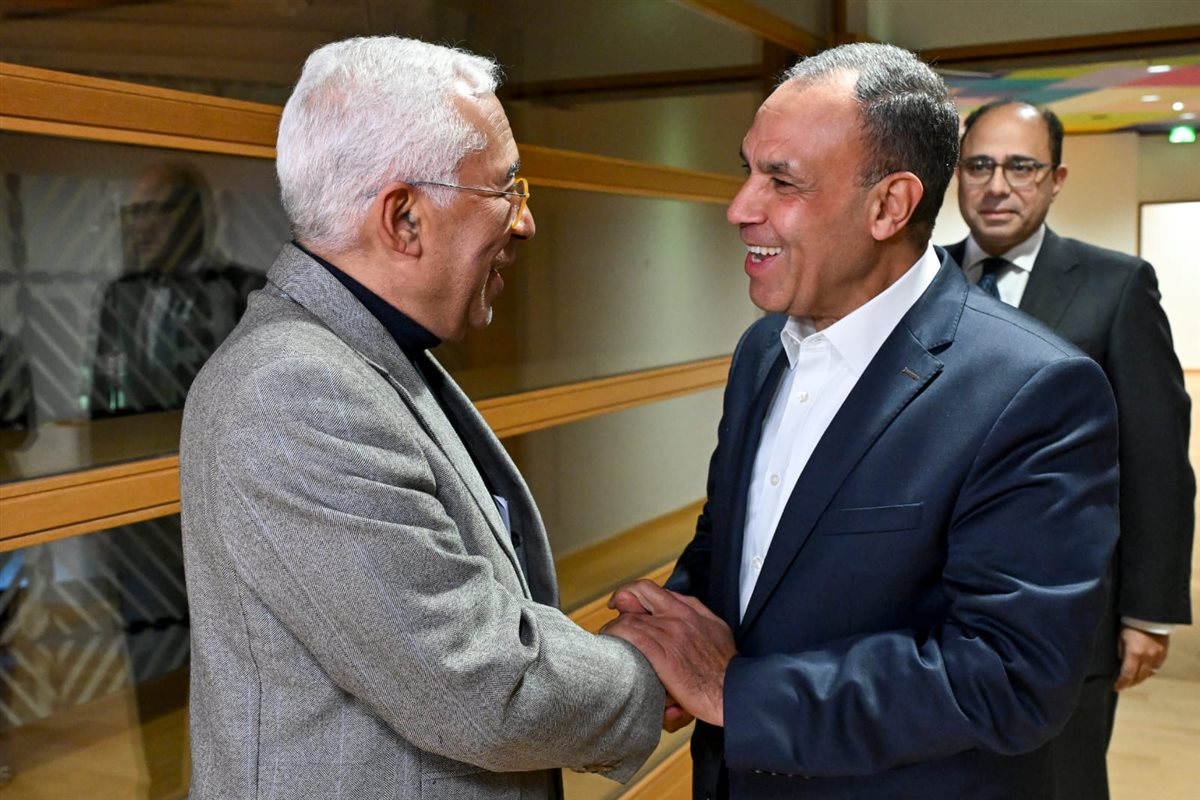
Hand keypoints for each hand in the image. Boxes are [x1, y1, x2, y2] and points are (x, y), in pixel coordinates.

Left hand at [601, 579, 735, 725]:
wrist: (733, 691)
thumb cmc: (725, 668)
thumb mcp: (717, 631)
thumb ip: (698, 619)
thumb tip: (683, 618)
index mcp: (692, 610)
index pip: (657, 590)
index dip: (638, 594)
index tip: (629, 604)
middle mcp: (679, 615)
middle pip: (641, 591)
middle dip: (623, 597)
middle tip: (615, 610)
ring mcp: (669, 632)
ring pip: (629, 616)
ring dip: (615, 627)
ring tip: (611, 639)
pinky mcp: (661, 652)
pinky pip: (629, 633)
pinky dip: (615, 635)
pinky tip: (611, 646)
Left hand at [1114, 626, 1168, 690]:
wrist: (1150, 614)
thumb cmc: (1130, 623)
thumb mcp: (1120, 637)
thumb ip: (1120, 651)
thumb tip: (1118, 663)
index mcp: (1134, 654)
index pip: (1127, 675)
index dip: (1122, 683)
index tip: (1116, 688)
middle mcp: (1147, 658)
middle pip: (1139, 677)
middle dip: (1130, 683)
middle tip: (1123, 685)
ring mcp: (1157, 656)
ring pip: (1149, 674)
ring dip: (1140, 678)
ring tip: (1132, 680)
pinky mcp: (1164, 653)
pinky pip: (1156, 667)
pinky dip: (1149, 671)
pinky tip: (1144, 671)